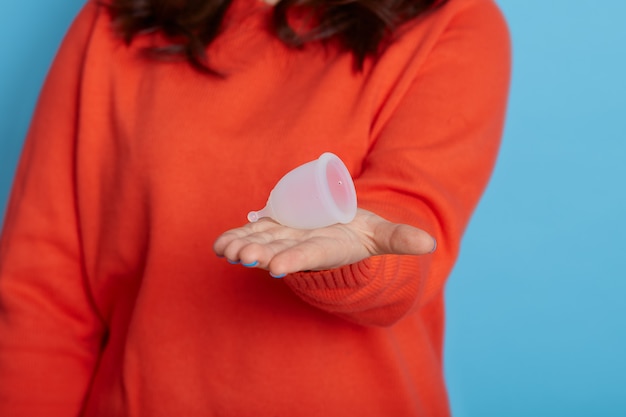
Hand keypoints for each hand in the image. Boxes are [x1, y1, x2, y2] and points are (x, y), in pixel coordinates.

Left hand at [213, 209, 436, 277]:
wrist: (338, 235)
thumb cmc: (361, 235)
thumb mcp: (382, 234)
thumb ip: (400, 239)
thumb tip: (429, 245)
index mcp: (327, 248)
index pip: (310, 255)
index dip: (293, 259)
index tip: (275, 267)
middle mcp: (302, 248)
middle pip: (279, 251)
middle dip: (261, 254)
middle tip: (244, 257)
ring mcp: (285, 240)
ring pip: (261, 244)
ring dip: (243, 246)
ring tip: (227, 250)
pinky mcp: (273, 231)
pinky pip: (252, 234)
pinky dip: (237, 237)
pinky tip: (220, 245)